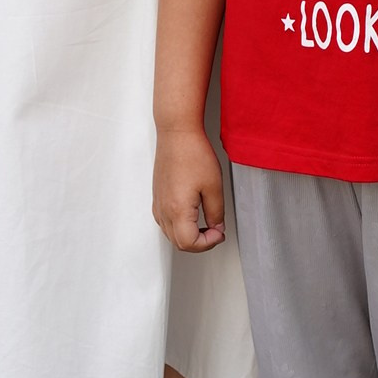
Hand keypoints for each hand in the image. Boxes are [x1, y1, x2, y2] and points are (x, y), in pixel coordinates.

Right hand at [153, 127, 225, 251]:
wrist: (177, 134)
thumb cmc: (192, 153)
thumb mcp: (214, 186)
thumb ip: (216, 212)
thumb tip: (217, 226)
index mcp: (177, 210)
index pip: (189, 243)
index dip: (208, 243)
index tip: (220, 232)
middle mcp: (163, 210)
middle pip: (179, 243)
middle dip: (200, 242)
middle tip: (216, 231)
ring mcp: (158, 204)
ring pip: (171, 234)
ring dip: (189, 236)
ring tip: (206, 224)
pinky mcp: (157, 197)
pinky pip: (165, 222)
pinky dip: (179, 227)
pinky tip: (192, 216)